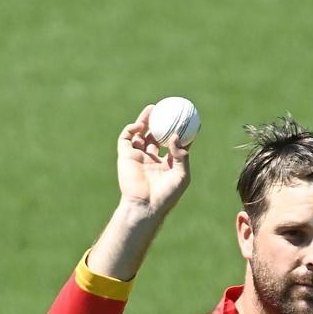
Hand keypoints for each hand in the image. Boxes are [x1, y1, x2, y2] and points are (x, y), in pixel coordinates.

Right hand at [115, 103, 191, 217]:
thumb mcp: (182, 176)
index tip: (187, 120)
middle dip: (161, 122)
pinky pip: (127, 138)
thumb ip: (182, 156)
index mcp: (166, 165)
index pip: (174, 144)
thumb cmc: (166, 194)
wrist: (145, 205)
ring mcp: (138, 157)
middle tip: (167, 109)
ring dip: (145, 120)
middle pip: (156, 136)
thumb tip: (176, 136)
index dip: (180, 132)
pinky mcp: (125, 156)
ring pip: (141, 134)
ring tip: (153, 108)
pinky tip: (140, 124)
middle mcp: (152, 159)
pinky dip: (132, 129)